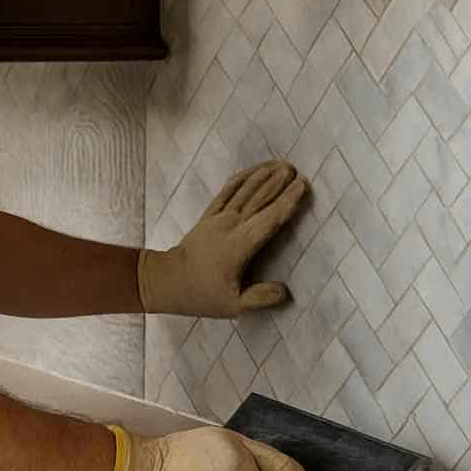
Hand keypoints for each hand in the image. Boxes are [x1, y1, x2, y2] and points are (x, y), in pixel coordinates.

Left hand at [138, 160, 307, 317]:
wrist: (168, 280)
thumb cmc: (202, 294)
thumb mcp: (232, 306)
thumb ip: (259, 298)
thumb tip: (284, 291)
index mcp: (238, 247)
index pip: (268, 221)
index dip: (286, 203)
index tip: (301, 186)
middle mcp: (229, 226)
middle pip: (259, 200)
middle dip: (278, 183)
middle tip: (296, 170)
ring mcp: (218, 217)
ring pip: (245, 191)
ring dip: (264, 176)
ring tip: (282, 164)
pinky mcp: (210, 214)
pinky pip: (228, 191)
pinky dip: (242, 178)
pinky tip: (255, 169)